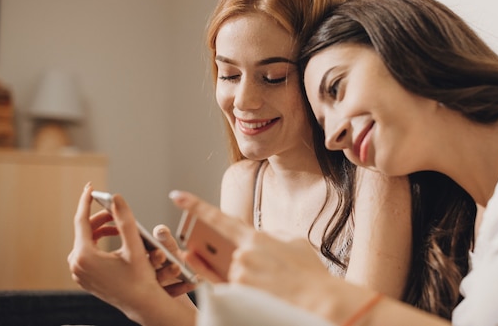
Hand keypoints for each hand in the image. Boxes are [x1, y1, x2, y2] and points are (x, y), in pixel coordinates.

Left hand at [67, 184, 190, 321]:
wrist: (142, 303)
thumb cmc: (140, 277)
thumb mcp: (134, 246)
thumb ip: (125, 219)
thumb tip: (116, 197)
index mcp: (84, 255)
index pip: (81, 220)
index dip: (86, 201)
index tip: (90, 187)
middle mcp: (77, 264)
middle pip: (84, 229)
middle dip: (101, 217)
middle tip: (116, 210)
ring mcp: (78, 272)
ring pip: (86, 240)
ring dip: (102, 229)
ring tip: (120, 226)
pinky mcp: (84, 276)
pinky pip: (87, 251)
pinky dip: (100, 241)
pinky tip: (116, 238)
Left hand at [169, 190, 330, 302]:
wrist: (320, 302)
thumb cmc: (309, 273)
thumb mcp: (293, 242)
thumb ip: (270, 236)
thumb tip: (257, 237)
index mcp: (255, 237)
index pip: (218, 218)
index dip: (195, 206)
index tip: (177, 196)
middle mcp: (241, 255)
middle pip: (226, 251)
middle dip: (239, 257)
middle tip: (261, 268)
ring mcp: (237, 276)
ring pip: (231, 271)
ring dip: (247, 275)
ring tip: (273, 284)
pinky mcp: (238, 296)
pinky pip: (225, 286)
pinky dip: (225, 281)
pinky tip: (230, 277)